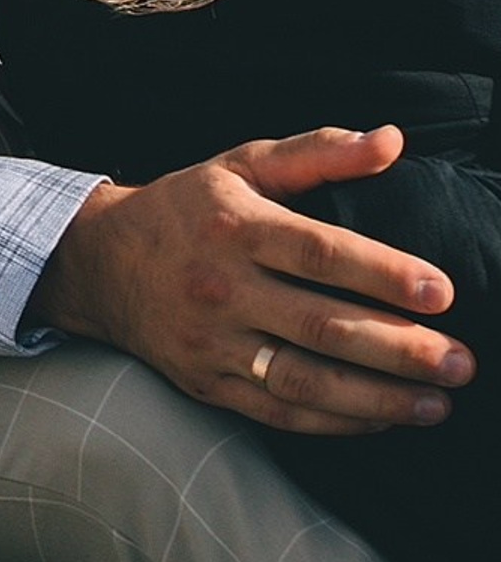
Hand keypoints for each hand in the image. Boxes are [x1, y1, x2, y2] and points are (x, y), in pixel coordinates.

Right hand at [30, 125, 470, 435]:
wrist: (99, 262)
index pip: (318, 252)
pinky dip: (337, 421)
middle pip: (322, 324)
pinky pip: (280, 412)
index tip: (442, 291)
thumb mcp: (240, 164)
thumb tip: (392, 140)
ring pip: (305, 380)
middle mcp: (219, 285)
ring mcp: (211, 341)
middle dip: (400, 348)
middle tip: (462, 361)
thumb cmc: (186, 208)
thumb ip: (318, 153)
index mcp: (232, 225)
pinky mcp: (206, 383)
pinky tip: (384, 418)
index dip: (382, 272)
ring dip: (379, 397)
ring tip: (439, 402)